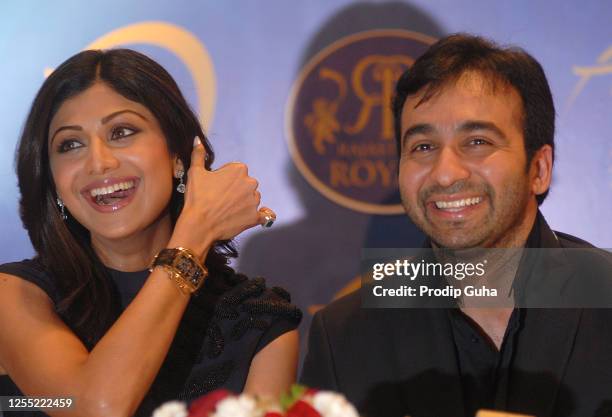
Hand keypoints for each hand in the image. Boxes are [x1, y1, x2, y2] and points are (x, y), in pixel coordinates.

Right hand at [170, 137, 265, 256]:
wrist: (199, 225)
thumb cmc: (197, 197)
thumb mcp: (195, 172)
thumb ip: (199, 154)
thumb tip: (198, 139)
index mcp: (239, 169)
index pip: (236, 171)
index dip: (225, 178)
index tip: (215, 186)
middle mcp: (251, 183)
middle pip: (246, 184)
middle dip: (236, 190)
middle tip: (220, 199)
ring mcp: (254, 201)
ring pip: (252, 198)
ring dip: (244, 202)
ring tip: (227, 210)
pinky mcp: (255, 217)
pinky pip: (263, 216)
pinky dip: (260, 216)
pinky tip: (252, 216)